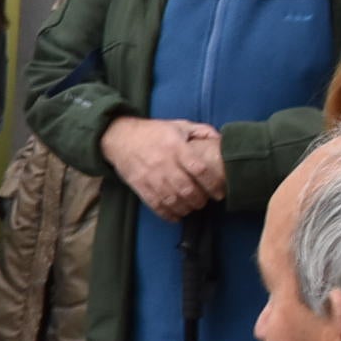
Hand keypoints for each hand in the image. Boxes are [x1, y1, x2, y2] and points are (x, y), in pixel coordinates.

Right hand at [98, 117, 221, 218]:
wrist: (120, 137)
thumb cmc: (153, 132)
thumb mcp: (177, 125)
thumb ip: (200, 131)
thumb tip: (220, 139)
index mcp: (176, 146)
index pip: (199, 169)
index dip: (212, 184)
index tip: (219, 192)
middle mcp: (164, 162)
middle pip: (187, 189)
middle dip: (200, 200)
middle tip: (204, 201)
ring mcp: (151, 176)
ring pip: (173, 200)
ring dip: (186, 208)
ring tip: (191, 207)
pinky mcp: (140, 186)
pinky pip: (156, 205)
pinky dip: (168, 214)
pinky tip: (176, 215)